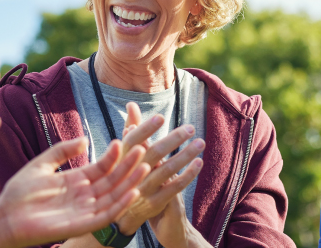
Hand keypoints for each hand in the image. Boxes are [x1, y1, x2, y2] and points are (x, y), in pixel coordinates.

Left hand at [0, 137, 150, 247]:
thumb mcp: (41, 164)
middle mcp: (84, 196)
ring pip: (115, 196)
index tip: (123, 140)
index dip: (114, 156)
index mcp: (76, 181)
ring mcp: (85, 211)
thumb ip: (62, 150)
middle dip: (128, 166)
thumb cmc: (19, 192)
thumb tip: (85, 139)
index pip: (102, 167)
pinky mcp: (82, 224)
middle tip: (143, 149)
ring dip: (130, 182)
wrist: (5, 217)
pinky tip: (133, 191)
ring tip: (144, 166)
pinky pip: (107, 215)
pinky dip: (121, 204)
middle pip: (113, 180)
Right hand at [115, 103, 205, 238]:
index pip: (132, 141)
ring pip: (167, 169)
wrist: (119, 216)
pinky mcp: (154, 204)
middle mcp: (130, 175)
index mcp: (120, 160)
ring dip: (185, 155)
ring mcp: (142, 190)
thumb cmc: (124, 176)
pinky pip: (174, 187)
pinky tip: (199, 163)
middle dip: (173, 139)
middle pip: (153, 153)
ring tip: (200, 143)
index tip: (161, 117)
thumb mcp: (123, 155)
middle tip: (191, 128)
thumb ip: (131, 129)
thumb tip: (132, 104)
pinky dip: (188, 175)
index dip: (146, 128)